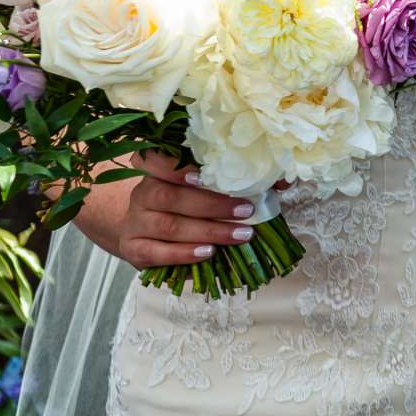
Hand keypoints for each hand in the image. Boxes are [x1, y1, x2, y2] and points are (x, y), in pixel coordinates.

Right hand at [73, 151, 262, 271]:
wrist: (142, 230)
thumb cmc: (182, 203)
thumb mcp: (202, 187)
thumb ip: (234, 180)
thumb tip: (281, 181)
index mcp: (157, 172)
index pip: (159, 161)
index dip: (177, 167)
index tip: (202, 172)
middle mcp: (142, 195)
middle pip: (171, 197)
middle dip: (212, 205)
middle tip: (247, 210)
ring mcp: (136, 224)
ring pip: (169, 227)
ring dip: (208, 232)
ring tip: (240, 235)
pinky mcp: (134, 250)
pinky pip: (157, 254)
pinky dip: (184, 254)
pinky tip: (209, 253)